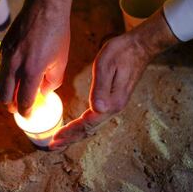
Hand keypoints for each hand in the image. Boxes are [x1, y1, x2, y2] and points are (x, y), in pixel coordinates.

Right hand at [0, 0, 72, 115]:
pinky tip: (14, 75)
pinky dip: (5, 78)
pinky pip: (0, 69)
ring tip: (14, 95)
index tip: (28, 116)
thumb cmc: (57, 33)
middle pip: (5, 97)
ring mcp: (6, 56)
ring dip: (5, 94)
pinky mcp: (3, 47)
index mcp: (32, 71)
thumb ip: (52, 81)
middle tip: (20, 107)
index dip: (26, 112)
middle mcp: (15, 66)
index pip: (24, 101)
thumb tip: (43, 92)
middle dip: (12, 106)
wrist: (44, 7)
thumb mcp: (61, 61)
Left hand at [49, 8, 178, 148]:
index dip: (70, 131)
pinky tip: (75, 127)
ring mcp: (114, 105)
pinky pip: (95, 119)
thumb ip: (100, 87)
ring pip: (92, 126)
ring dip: (75, 135)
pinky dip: (82, 127)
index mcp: (112, 101)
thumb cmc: (122, 52)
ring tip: (60, 141)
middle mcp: (114, 107)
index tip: (56, 138)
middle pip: (89, 130)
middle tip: (53, 146)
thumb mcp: (106, 64)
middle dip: (70, 138)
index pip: (87, 123)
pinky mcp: (112, 101)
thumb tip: (97, 108)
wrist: (140, 46)